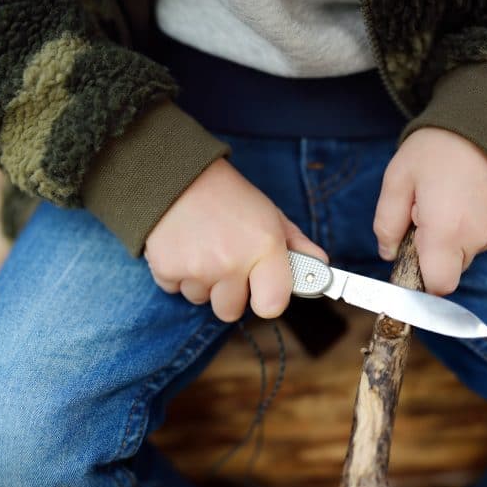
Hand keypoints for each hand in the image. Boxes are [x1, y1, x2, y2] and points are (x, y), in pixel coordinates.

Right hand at [144, 158, 326, 321]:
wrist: (176, 175)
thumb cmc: (229, 197)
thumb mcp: (269, 214)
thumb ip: (297, 244)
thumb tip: (320, 268)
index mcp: (264, 247)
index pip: (271, 306)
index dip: (267, 300)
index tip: (263, 290)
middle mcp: (231, 262)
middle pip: (230, 311)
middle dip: (228, 293)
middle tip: (225, 261)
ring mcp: (197, 268)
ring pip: (201, 299)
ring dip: (201, 281)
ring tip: (202, 246)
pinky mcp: (165, 268)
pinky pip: (174, 289)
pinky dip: (177, 273)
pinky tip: (183, 246)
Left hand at [373, 127, 486, 294]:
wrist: (486, 120)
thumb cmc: (438, 148)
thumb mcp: (397, 180)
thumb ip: (387, 223)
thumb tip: (387, 253)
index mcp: (446, 231)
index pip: (437, 285)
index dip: (419, 278)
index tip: (408, 253)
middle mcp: (475, 238)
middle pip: (447, 271)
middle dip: (430, 253)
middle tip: (422, 212)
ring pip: (461, 255)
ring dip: (446, 240)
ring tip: (442, 200)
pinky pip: (476, 240)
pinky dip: (463, 229)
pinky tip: (458, 199)